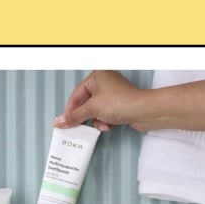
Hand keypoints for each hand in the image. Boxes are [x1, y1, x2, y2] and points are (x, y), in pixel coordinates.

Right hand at [53, 70, 204, 132]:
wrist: (144, 111)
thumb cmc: (122, 102)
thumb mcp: (92, 109)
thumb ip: (74, 116)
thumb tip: (59, 122)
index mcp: (97, 76)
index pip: (77, 94)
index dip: (70, 110)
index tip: (63, 122)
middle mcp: (105, 83)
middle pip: (86, 103)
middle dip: (86, 117)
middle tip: (78, 127)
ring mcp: (113, 94)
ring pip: (96, 111)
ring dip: (97, 121)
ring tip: (102, 124)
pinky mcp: (120, 105)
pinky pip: (105, 115)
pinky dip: (105, 122)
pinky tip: (109, 125)